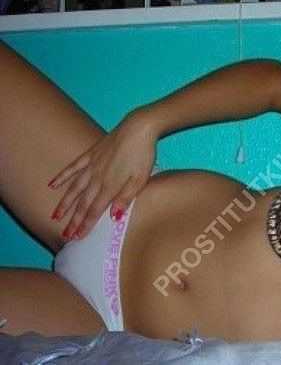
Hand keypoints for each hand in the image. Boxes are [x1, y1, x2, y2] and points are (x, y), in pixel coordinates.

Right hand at [49, 110, 157, 239]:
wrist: (139, 128)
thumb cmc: (143, 155)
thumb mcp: (140, 180)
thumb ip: (126, 198)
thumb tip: (113, 217)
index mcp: (111, 186)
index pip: (95, 210)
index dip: (85, 224)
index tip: (76, 237)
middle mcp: (97, 177)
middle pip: (83, 202)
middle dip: (73, 220)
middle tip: (65, 234)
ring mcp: (92, 165)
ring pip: (74, 187)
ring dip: (65, 202)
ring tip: (55, 215)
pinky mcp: (91, 153)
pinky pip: (73, 167)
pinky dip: (62, 176)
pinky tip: (52, 185)